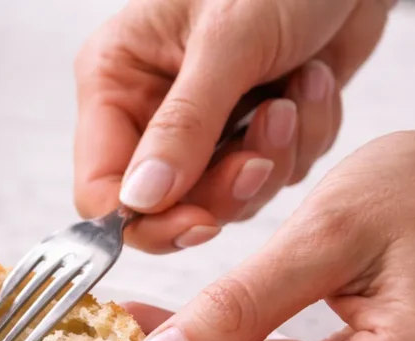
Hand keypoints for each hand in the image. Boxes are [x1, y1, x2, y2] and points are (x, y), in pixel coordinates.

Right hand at [74, 0, 392, 252]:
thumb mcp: (228, 41)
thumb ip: (184, 126)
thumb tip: (140, 201)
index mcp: (115, 81)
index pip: (100, 187)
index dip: (144, 219)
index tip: (199, 223)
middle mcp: (149, 110)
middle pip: (167, 205)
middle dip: (226, 187)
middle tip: (262, 155)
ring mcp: (203, 124)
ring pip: (226, 197)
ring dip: (274, 157)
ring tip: (296, 95)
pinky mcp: (253, 129)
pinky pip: (274, 174)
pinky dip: (306, 139)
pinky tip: (314, 82)